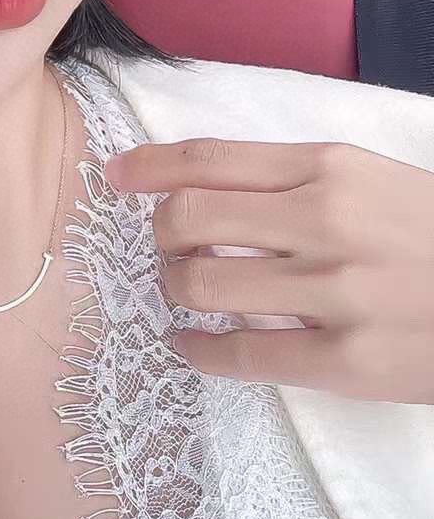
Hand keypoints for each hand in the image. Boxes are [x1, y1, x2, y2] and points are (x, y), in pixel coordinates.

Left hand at [103, 139, 433, 404]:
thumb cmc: (432, 236)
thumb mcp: (373, 180)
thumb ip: (296, 179)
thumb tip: (205, 184)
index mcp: (331, 167)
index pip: (210, 158)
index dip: (149, 168)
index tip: (115, 178)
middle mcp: (325, 221)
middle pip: (189, 217)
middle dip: (159, 233)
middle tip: (166, 245)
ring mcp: (335, 293)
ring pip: (202, 284)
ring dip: (175, 288)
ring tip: (185, 291)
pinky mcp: (346, 361)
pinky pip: (240, 355)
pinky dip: (197, 351)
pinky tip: (191, 347)